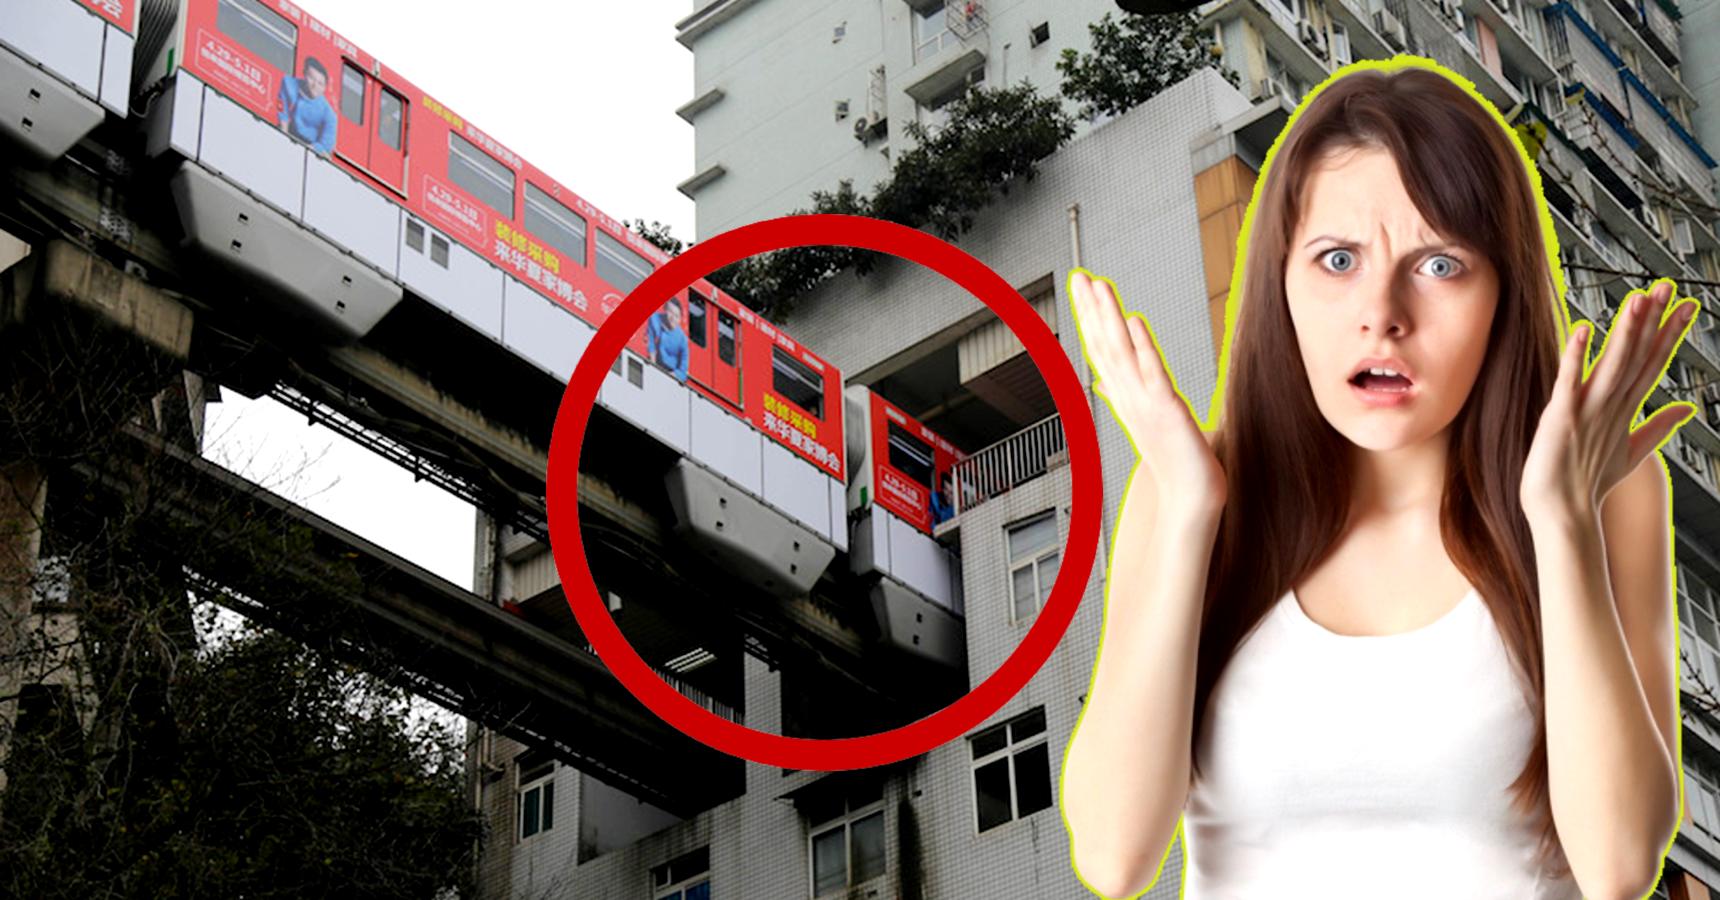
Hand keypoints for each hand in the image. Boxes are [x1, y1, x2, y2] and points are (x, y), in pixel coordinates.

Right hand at [1068, 269, 1226, 519]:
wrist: (1191, 501)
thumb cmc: (1177, 465)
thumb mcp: (1145, 422)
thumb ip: (1121, 397)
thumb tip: (1102, 382)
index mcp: (1127, 398)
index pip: (1103, 350)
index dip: (1091, 318)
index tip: (1083, 290)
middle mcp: (1131, 398)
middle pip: (1105, 345)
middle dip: (1092, 310)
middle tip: (1079, 277)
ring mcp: (1145, 404)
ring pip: (1121, 353)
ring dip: (1109, 318)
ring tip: (1098, 287)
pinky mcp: (1167, 411)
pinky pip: (1152, 373)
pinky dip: (1142, 347)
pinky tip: (1133, 322)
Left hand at [1520, 279, 1699, 523]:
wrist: (1563, 515)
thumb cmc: (1588, 484)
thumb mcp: (1631, 453)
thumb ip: (1659, 427)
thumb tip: (1689, 411)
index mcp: (1625, 411)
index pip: (1652, 364)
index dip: (1669, 334)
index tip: (1685, 306)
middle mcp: (1611, 407)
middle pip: (1637, 357)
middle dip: (1653, 322)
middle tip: (1667, 288)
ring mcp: (1588, 412)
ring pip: (1612, 364)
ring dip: (1625, 332)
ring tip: (1638, 300)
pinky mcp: (1561, 418)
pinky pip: (1569, 382)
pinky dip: (1577, 357)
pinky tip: (1584, 330)